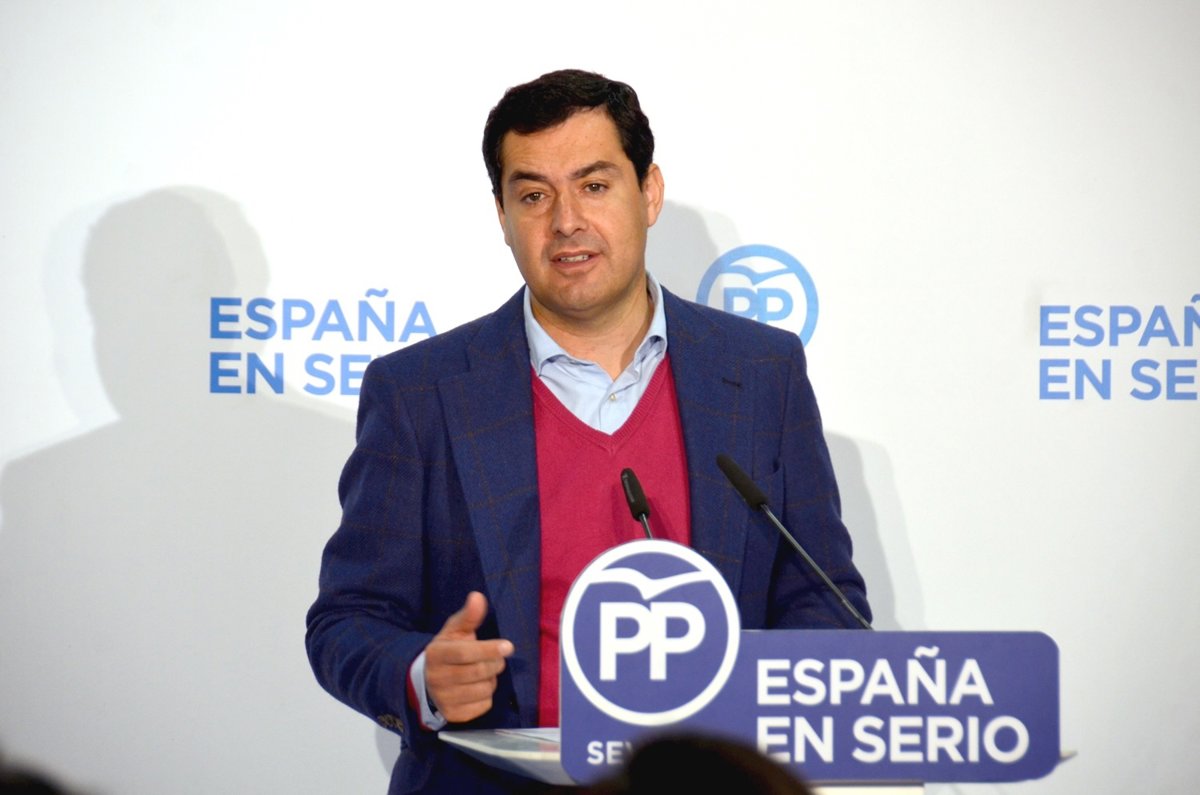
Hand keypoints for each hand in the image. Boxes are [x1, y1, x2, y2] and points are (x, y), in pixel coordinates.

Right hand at [424, 591, 513, 723]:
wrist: (430, 680)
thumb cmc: (449, 650)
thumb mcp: (455, 630)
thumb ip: (468, 615)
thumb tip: (477, 596)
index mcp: (436, 654)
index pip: (465, 653)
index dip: (488, 649)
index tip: (508, 646)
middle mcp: (436, 678)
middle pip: (477, 672)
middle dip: (495, 663)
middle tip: (498, 657)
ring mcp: (444, 699)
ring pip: (483, 690)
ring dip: (491, 680)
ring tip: (485, 672)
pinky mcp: (453, 715)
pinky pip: (483, 706)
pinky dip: (487, 696)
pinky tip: (479, 687)